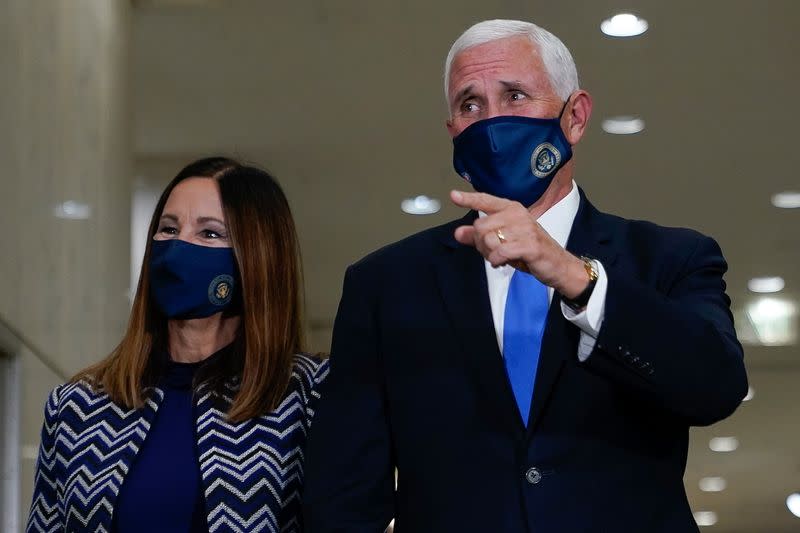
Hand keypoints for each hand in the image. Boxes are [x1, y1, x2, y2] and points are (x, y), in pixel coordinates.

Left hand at [450, 190, 588, 297]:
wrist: (558, 265)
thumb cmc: (530, 250)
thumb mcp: (503, 241)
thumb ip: (480, 237)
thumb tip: (458, 233)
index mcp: (512, 209)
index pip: (486, 200)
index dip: (468, 198)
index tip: (453, 195)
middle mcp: (518, 215)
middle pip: (480, 226)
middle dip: (481, 244)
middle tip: (493, 251)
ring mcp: (525, 228)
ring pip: (489, 240)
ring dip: (490, 254)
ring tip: (501, 257)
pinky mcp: (529, 245)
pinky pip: (499, 252)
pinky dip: (497, 260)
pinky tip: (503, 262)